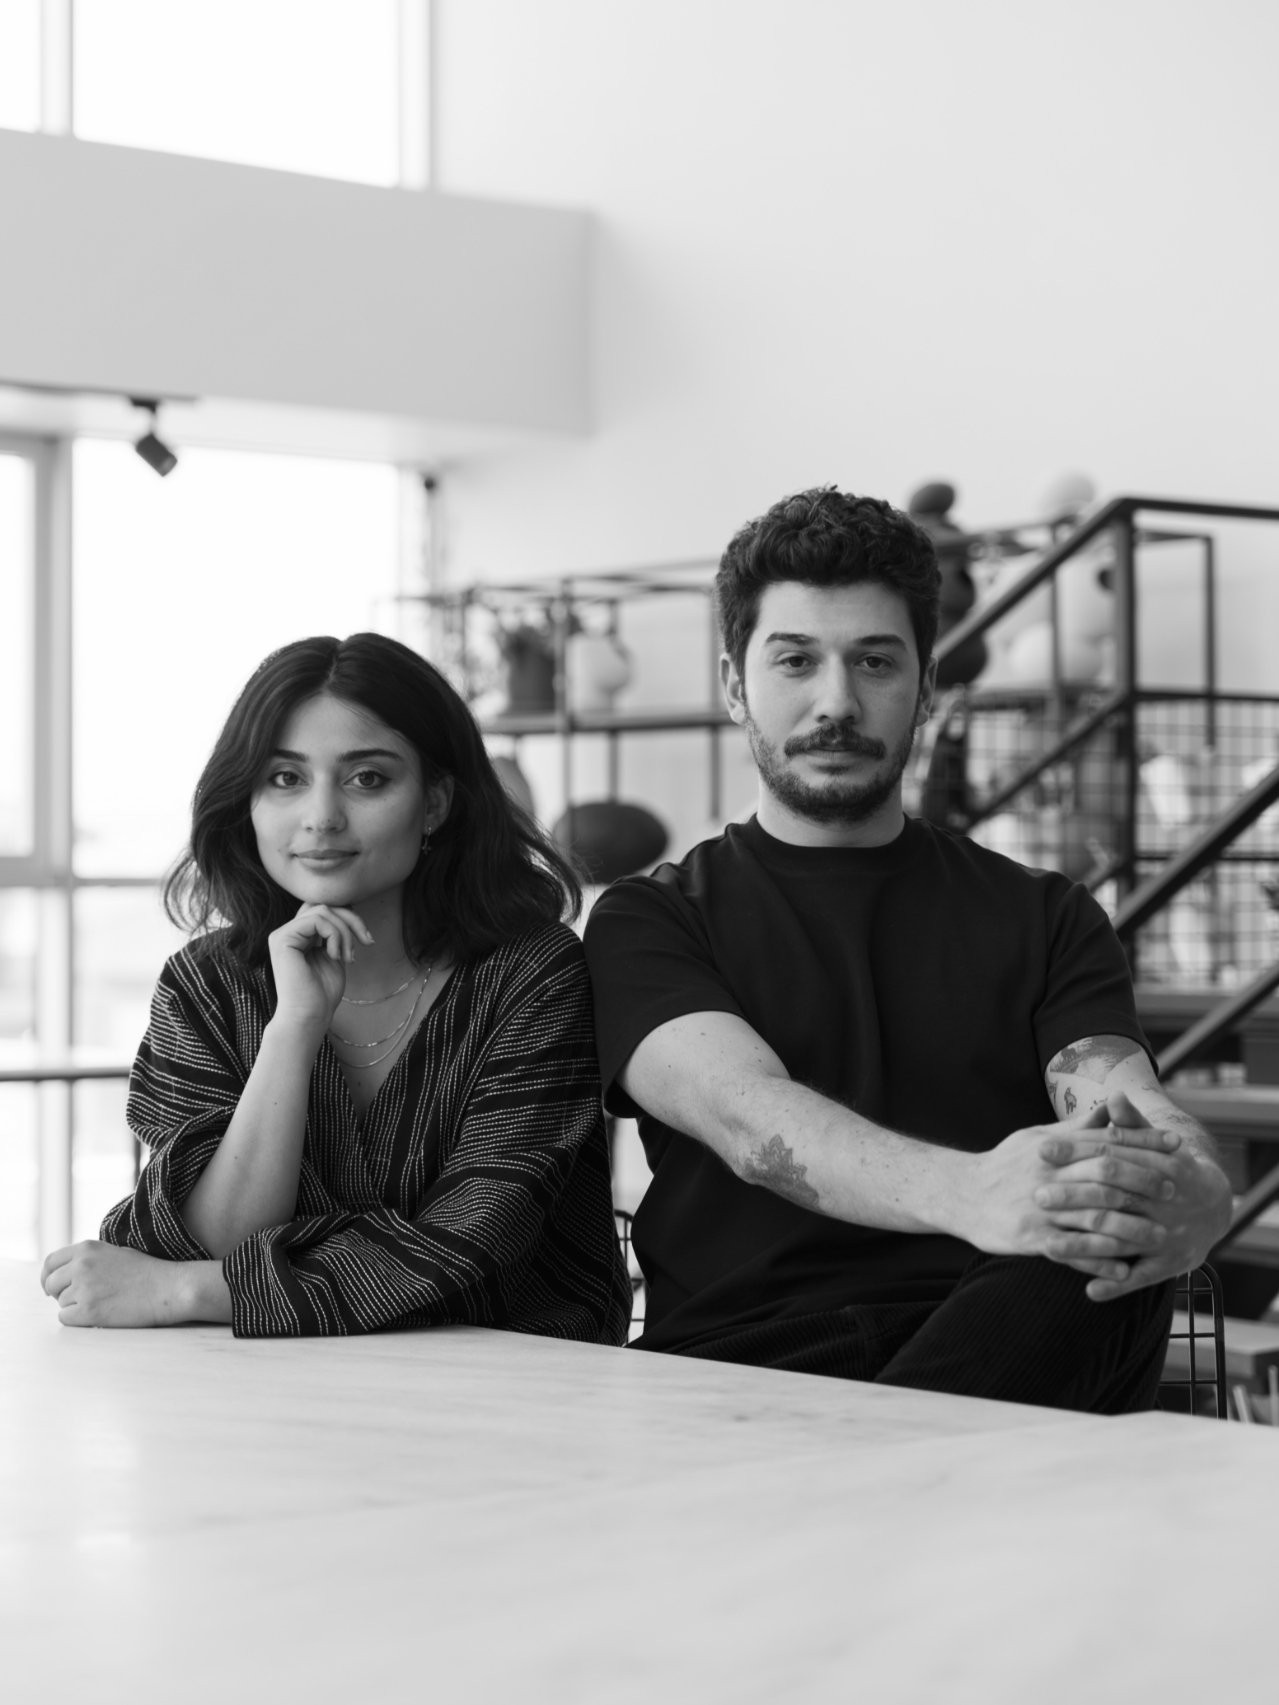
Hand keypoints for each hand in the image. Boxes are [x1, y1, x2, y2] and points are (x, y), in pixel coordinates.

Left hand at [40, 1241, 193, 1327]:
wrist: (168, 1288)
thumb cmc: (147, 1272)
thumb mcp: (114, 1253)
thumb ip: (89, 1259)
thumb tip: (67, 1272)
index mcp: (87, 1248)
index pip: (51, 1263)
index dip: (48, 1276)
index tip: (51, 1287)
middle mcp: (81, 1265)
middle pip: (51, 1284)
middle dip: (60, 1294)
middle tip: (78, 1300)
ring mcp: (83, 1288)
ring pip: (61, 1303)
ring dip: (76, 1306)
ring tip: (103, 1303)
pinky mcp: (88, 1311)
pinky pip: (66, 1318)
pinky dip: (78, 1320)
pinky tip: (99, 1314)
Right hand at [267, 903, 374, 1033]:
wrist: (309, 1017)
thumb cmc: (322, 993)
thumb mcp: (335, 955)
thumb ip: (336, 933)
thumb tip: (349, 907)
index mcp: (299, 936)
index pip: (325, 910)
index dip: (350, 918)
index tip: (367, 940)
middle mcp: (287, 932)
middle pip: (324, 905)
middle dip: (352, 919)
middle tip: (366, 942)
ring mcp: (282, 934)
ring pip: (322, 910)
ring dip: (344, 932)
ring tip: (347, 957)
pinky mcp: (282, 939)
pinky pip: (317, 920)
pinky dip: (334, 935)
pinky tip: (335, 956)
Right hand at [964, 1100, 1181, 1280]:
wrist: (961, 1193)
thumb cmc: (1006, 1164)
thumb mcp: (1037, 1138)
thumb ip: (1077, 1128)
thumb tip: (1111, 1106)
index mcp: (1053, 1147)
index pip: (1106, 1140)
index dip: (1144, 1141)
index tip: (1176, 1145)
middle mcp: (1049, 1174)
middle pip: (1105, 1175)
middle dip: (1143, 1181)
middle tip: (1173, 1190)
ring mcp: (1040, 1207)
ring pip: (1094, 1216)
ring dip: (1131, 1227)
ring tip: (1160, 1236)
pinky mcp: (1031, 1237)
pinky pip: (1073, 1251)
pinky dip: (1100, 1261)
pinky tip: (1124, 1269)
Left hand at [1038, 1091, 1232, 1301]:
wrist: (1213, 1205)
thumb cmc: (1169, 1168)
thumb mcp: (1155, 1143)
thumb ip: (1131, 1124)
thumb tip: (1113, 1096)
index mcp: (1159, 1164)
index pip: (1111, 1154)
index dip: (1076, 1151)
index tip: (1042, 1148)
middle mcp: (1164, 1199)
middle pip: (1113, 1195)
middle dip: (1073, 1196)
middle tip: (1036, 1194)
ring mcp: (1168, 1232)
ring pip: (1122, 1238)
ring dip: (1085, 1245)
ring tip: (1048, 1246)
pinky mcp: (1172, 1262)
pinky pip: (1142, 1276)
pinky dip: (1116, 1285)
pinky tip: (1088, 1291)